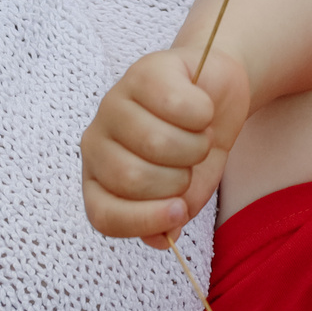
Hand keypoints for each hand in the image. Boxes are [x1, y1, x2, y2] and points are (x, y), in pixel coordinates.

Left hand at [80, 48, 253, 248]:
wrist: (214, 96)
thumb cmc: (192, 147)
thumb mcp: (187, 192)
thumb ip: (172, 217)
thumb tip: (163, 237)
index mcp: (100, 181)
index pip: (104, 215)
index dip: (143, 220)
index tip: (180, 211)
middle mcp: (97, 143)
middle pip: (132, 178)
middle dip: (178, 178)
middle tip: (191, 162)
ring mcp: (114, 104)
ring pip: (157, 143)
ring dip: (196, 145)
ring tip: (199, 136)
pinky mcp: (142, 73)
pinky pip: (177, 106)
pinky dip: (203, 114)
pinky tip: (201, 110)